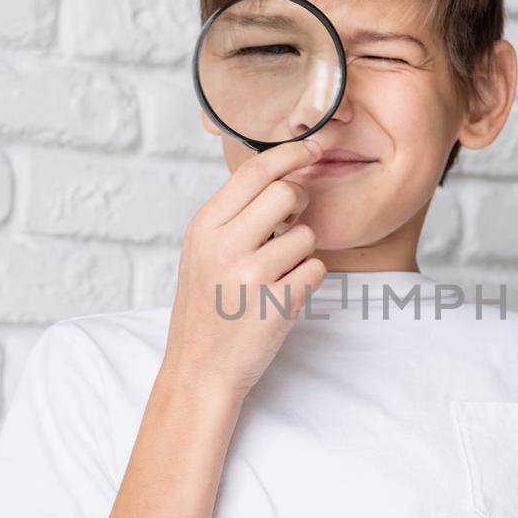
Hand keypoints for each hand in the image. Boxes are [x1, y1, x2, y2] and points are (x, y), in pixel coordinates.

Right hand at [162, 137, 327, 398]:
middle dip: (299, 204)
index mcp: (204, 227)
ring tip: (275, 274)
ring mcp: (251, 276)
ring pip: (306, 235)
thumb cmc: (206, 307)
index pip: (254, 171)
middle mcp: (224, 247)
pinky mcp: (277, 304)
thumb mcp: (202, 252)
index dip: (289, 153)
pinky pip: (316, 269)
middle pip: (287, 194)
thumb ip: (233, 214)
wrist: (200, 369)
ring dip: (300, 252)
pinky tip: (284, 294)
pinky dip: (308, 279)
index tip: (311, 148)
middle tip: (290, 223)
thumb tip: (282, 172)